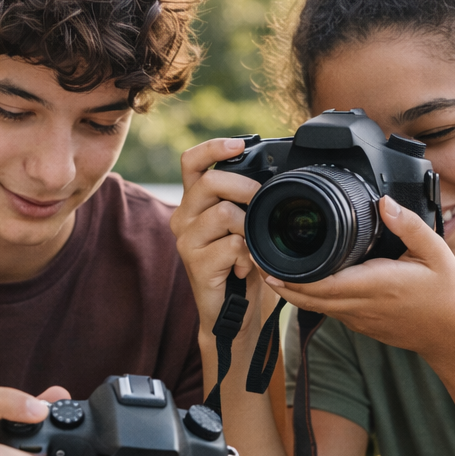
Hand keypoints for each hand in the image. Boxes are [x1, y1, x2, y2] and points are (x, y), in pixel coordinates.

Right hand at [170, 138, 262, 330]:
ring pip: (224, 214)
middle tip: (261, 201)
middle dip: (244, 187)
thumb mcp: (242, 225)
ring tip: (250, 246)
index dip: (213, 148)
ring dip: (248, 228)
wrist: (232, 312)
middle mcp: (183, 218)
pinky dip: (247, 255)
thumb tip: (271, 175)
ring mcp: (186, 242)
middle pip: (209, 182)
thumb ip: (243, 200)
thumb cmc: (241, 265)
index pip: (192, 162)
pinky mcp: (196, 265)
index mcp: (193, 202)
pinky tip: (244, 267)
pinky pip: (232, 245)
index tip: (239, 143)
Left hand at [265, 196, 454, 356]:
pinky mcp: (359, 324)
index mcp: (374, 285)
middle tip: (256, 259)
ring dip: (289, 290)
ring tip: (269, 267)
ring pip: (313, 306)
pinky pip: (327, 310)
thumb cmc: (446, 293)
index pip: (320, 284)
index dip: (289, 276)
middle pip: (305, 298)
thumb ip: (409, 225)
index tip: (267, 261)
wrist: (454, 335)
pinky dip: (308, 297)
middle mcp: (359, 305)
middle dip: (277, 281)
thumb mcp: (435, 252)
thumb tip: (385, 202)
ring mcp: (357, 318)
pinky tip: (301, 281)